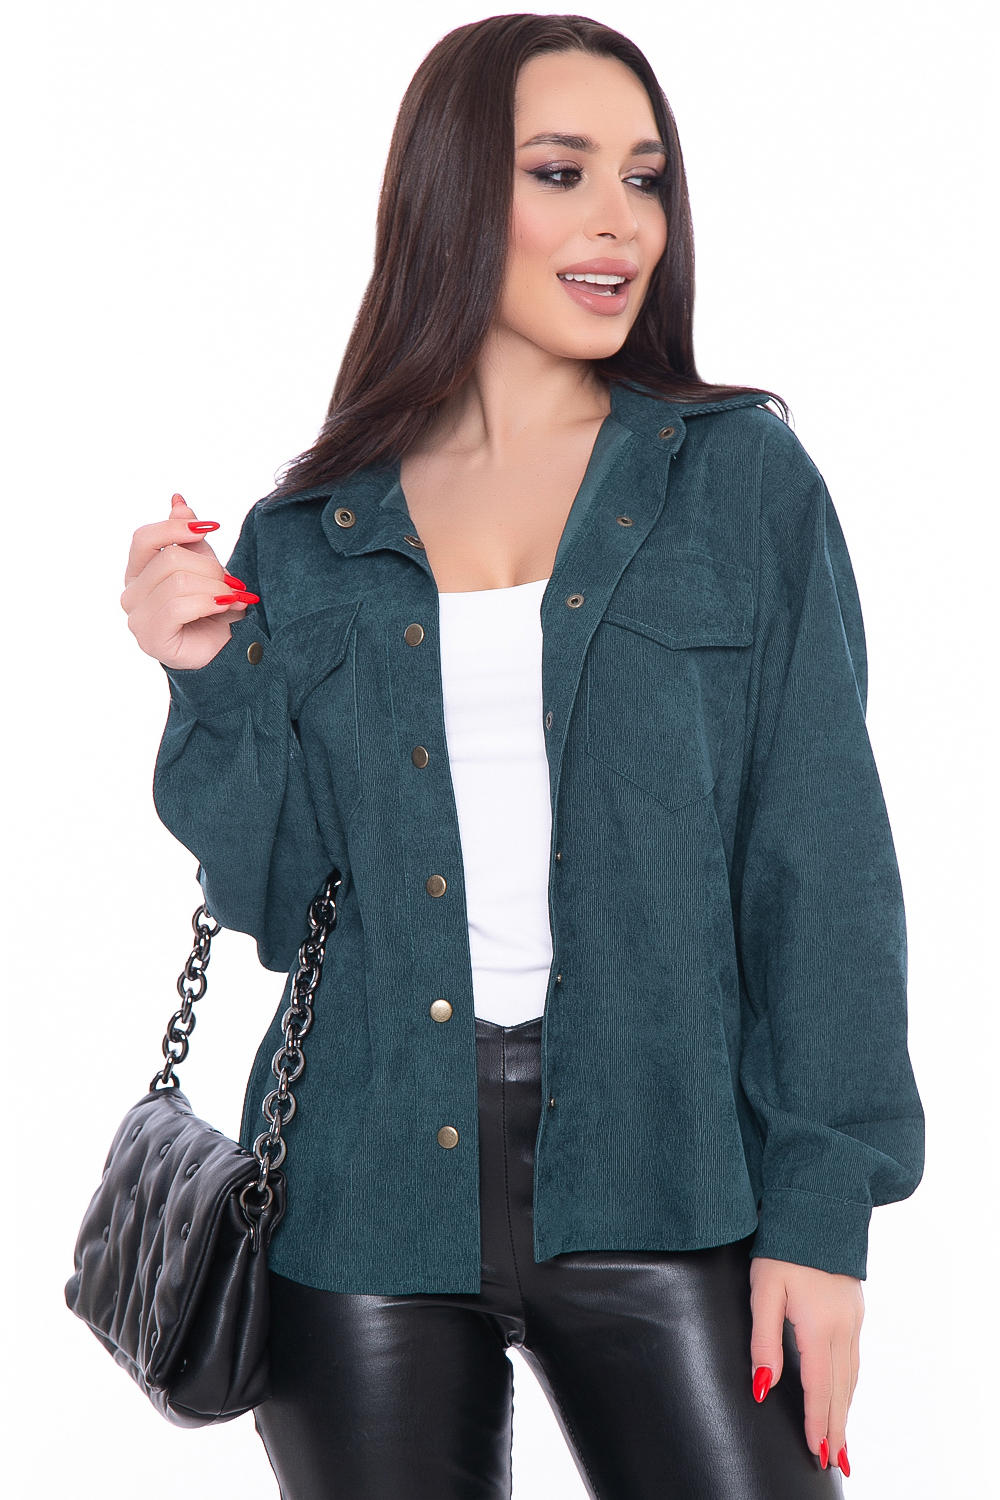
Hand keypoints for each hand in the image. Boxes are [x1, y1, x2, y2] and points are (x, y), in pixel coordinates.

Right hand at [121, 494, 258, 669]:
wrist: (224, 649)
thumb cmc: (211, 606)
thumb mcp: (202, 563)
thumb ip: (187, 535)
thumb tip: (178, 500)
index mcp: (137, 572)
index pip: (144, 537)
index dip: (177, 527)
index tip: (212, 528)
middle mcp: (130, 594)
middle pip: (169, 559)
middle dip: (210, 568)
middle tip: (233, 583)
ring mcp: (136, 619)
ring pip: (178, 583)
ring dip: (216, 588)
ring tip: (234, 598)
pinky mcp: (151, 639)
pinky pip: (179, 607)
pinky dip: (209, 604)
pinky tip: (227, 608)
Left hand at [749, 1256, 862, 1473]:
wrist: (818, 1207)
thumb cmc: (783, 1246)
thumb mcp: (764, 1289)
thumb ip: (764, 1339)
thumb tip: (763, 1386)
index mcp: (819, 1326)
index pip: (819, 1387)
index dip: (817, 1422)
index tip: (817, 1453)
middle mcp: (843, 1326)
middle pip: (841, 1389)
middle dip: (837, 1427)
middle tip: (836, 1462)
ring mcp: (853, 1317)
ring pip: (851, 1375)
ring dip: (846, 1408)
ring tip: (841, 1439)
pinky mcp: (855, 1308)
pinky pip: (855, 1357)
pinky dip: (851, 1383)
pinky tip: (845, 1392)